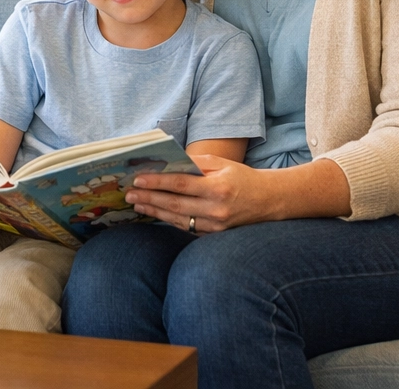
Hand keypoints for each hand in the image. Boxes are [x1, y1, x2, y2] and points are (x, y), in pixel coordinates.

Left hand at [126, 155, 279, 232]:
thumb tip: (168, 163)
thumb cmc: (243, 178)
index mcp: (218, 188)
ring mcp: (215, 226)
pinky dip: (169, 220)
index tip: (138, 180)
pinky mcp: (214, 235)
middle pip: (175, 204)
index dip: (158, 182)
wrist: (269, 201)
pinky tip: (155, 213)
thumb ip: (196, 163)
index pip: (181, 184)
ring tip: (136, 204)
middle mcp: (216, 209)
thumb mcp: (222, 164)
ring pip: (177, 219)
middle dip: (149, 198)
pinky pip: (186, 227)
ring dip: (154, 211)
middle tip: (129, 194)